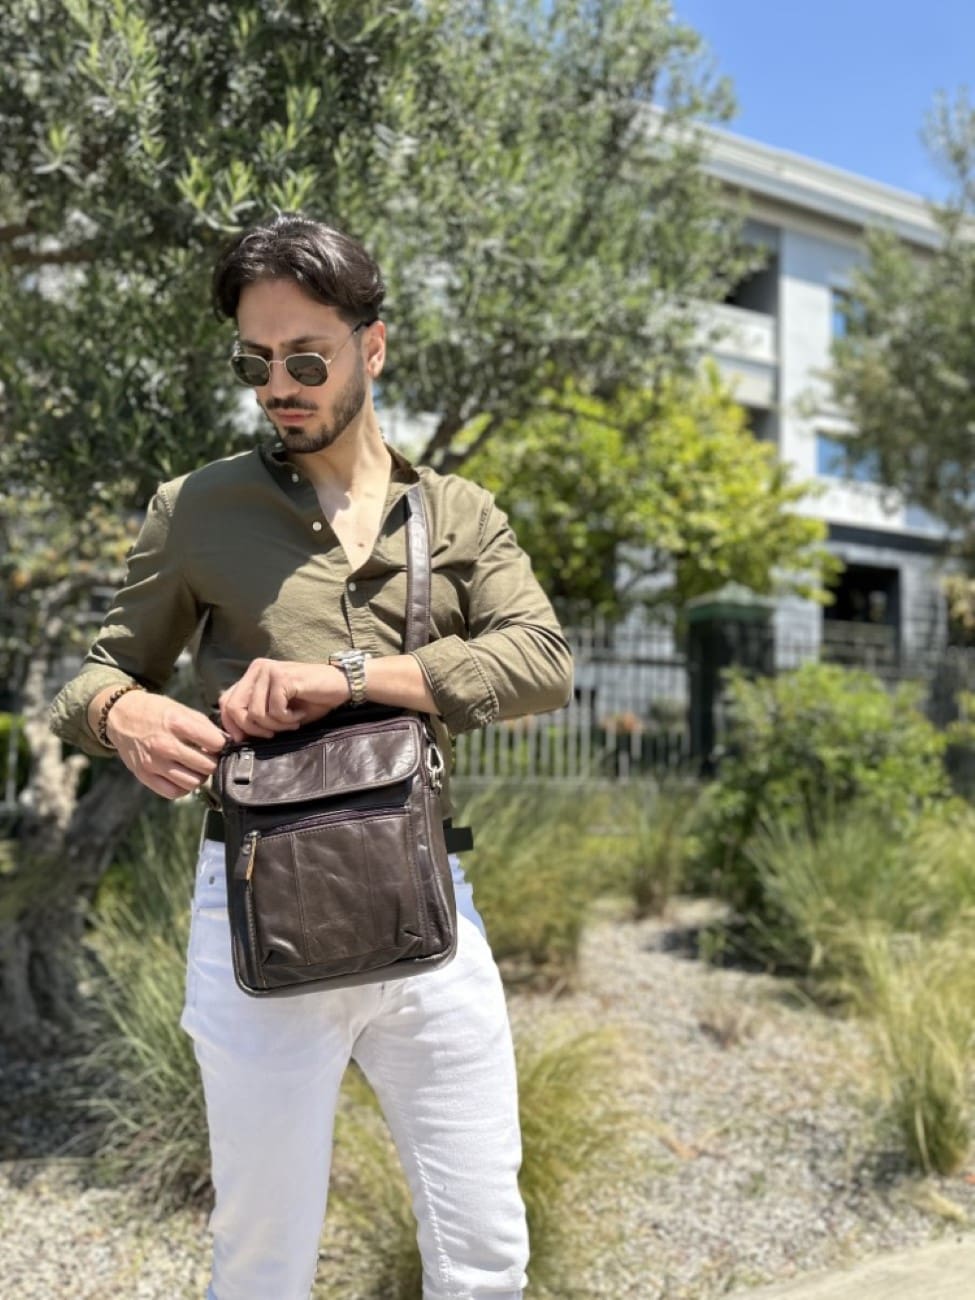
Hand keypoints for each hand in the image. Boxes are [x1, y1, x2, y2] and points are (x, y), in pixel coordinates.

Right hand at [104, 692, 227, 800]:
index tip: (218, 744)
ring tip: (195, 767)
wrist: (120, 716)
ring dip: (199, 776)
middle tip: (208, 757)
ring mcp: (153, 762)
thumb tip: (225, 742)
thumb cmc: (154, 711)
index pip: (214, 743)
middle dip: (212, 762)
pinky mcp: (144, 775)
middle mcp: (164, 744)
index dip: (221, 744)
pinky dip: (183, 787)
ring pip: (192, 783)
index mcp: (176, 723)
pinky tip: (182, 775)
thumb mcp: (181, 709)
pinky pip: (173, 792)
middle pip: (206, 766)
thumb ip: (204, 726)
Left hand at [218, 659, 350, 741]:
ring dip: (276, 725)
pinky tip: (300, 713)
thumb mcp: (277, 709)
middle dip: (254, 729)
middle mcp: (257, 668)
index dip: (232, 725)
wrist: (341, 685)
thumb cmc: (311, 700)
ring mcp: (269, 671)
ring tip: (293, 720)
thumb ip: (256, 714)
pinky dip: (288, 719)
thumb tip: (236, 736)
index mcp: (252, 675)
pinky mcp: (282, 677)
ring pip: (256, 713)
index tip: (247, 739)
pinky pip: (275, 710)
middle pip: (235, 708)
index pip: (226, 702)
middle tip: (274, 733)